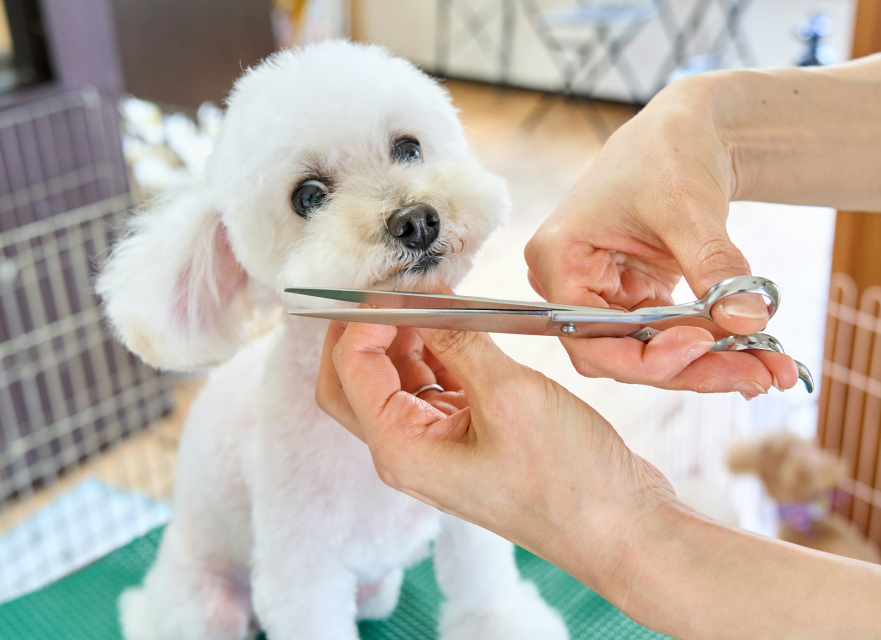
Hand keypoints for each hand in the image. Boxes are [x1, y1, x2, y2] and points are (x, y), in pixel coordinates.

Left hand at [316, 320, 880, 639]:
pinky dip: (438, 353)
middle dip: (365, 330)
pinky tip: (459, 325)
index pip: (350, 370)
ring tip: (434, 297)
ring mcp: (437, 448)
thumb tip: (424, 298)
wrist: (621, 531)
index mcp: (401, 450)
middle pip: (354, 380)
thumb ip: (458, 341)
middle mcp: (408, 453)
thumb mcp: (509, 395)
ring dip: (404, 337)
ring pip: (395, 381)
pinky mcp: (466, 441)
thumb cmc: (569, 483)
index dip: (363, 320)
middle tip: (394, 288)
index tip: (395, 284)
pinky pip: (434, 388)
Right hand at [524, 75, 798, 395]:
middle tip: (758, 374)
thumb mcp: (690, 208)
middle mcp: (568, 285)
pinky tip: (754, 354)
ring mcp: (598, 295)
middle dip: (690, 368)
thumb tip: (748, 322)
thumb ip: (714, 266)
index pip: (588, 337)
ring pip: (647, 354)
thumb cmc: (668, 152)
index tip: (705, 344)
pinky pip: (664, 338)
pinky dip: (709, 347)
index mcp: (558, 259)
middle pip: (620, 354)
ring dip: (707, 365)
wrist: (685, 131)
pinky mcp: (629, 299)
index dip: (644, 355)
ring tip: (769, 367)